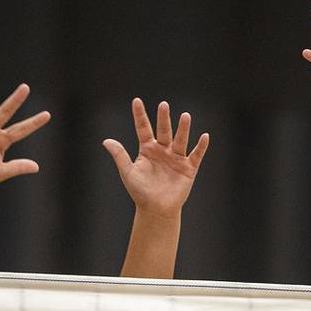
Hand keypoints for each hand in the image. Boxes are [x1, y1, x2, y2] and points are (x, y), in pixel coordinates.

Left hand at [102, 98, 209, 219]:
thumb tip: (106, 141)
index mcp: (147, 149)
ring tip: (186, 116)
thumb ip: (120, 156)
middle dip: (163, 119)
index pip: (143, 128)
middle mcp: (163, 150)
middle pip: (163, 131)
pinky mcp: (188, 168)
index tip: (136, 101)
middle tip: (163, 105)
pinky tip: (205, 137)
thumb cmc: (140, 192)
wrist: (156, 209)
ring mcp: (176, 158)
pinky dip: (201, 147)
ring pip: (180, 140)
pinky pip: (196, 155)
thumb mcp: (128, 172)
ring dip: (183, 129)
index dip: (140, 115)